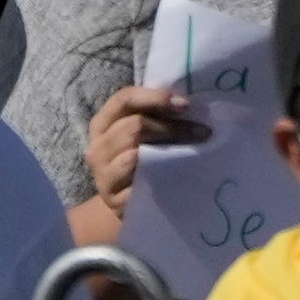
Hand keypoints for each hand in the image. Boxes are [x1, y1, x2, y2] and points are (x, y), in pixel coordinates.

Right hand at [78, 79, 201, 204]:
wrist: (129, 201)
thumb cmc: (140, 159)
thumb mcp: (139, 133)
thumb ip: (153, 115)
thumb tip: (184, 103)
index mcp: (101, 124)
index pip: (124, 99)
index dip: (155, 98)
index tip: (185, 104)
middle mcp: (97, 148)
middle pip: (133, 126)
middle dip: (171, 126)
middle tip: (201, 130)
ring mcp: (103, 176)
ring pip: (135, 154)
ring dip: (170, 150)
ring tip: (196, 150)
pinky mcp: (115, 201)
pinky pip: (140, 183)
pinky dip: (160, 176)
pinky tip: (179, 173)